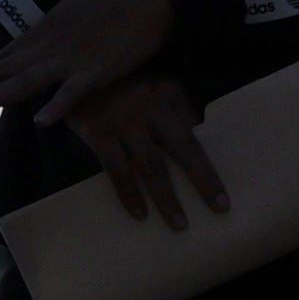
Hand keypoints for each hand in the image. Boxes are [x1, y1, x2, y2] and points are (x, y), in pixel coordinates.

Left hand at [0, 0, 179, 131]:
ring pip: (30, 81)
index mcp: (46, 27)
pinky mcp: (99, 70)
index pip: (6, 54)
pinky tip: (43, 122)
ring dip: (1, 95)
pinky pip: (75, 93)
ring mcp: (73, 58)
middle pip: (7, 69)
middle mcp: (52, 44)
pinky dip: (59, 106)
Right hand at [64, 74, 229, 232]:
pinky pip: (118, 171)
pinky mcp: (99, 133)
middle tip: (220, 208)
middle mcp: (151, 106)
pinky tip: (140, 214)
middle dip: (204, 181)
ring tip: (179, 224)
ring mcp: (124, 121)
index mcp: (169, 93)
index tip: (225, 190)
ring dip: (167, 198)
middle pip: (184, 149)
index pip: (196, 133)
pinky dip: (130, 195)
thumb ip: (176, 111)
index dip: (211, 162)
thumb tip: (201, 141)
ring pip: (152, 166)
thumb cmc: (122, 88)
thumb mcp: (153, 87)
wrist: (73, 75)